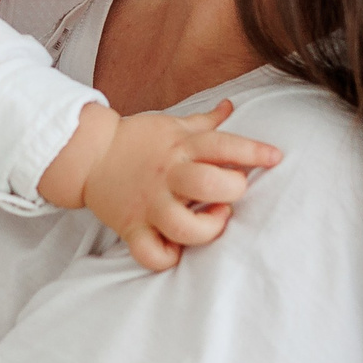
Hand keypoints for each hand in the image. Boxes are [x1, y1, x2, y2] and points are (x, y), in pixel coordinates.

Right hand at [80, 100, 278, 270]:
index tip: (274, 157)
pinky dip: (169, 257)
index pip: (224, 145)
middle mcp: (166, 176)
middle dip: (231, 190)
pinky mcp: (132, 227)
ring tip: (213, 218)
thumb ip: (205, 121)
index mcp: (179, 147)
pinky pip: (152, 254)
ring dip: (208, 227)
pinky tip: (179, 246)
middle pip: (209, 186)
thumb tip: (230, 106)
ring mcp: (149, 205)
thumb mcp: (171, 123)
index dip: (254, 152)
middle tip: (229, 191)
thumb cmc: (136, 140)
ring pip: (185, 227)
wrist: (88, 155)